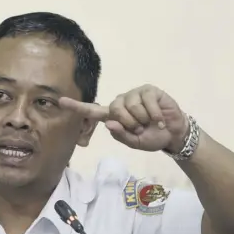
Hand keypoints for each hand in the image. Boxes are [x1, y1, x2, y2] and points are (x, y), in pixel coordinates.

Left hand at [59, 84, 188, 151]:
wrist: (173, 134)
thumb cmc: (151, 137)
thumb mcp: (135, 143)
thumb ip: (121, 135)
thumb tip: (109, 123)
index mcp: (113, 116)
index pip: (92, 111)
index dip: (76, 107)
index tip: (60, 101)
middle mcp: (120, 102)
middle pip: (115, 111)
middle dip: (130, 124)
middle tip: (141, 129)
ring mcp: (134, 94)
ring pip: (131, 107)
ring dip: (143, 120)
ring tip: (150, 123)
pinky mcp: (148, 90)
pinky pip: (146, 103)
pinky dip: (154, 115)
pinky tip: (159, 119)